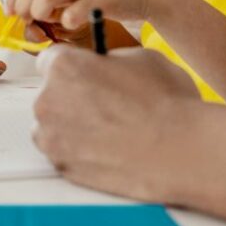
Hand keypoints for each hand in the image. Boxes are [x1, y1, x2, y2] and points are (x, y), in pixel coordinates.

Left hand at [33, 46, 197, 198]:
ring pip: (56, 124)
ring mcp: (52, 138)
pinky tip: (110, 147)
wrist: (178, 151)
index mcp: (65, 66)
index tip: (88, 73)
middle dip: (74, 95)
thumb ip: (112, 60)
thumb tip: (106, 66)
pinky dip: (81, 149)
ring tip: (113, 129)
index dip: (75, 65)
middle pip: (52, 93)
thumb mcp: (143, 58)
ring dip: (75, 124)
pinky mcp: (62, 167)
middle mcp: (47, 100)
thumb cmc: (165, 102)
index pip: (51, 59)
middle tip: (109, 103)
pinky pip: (64, 151)